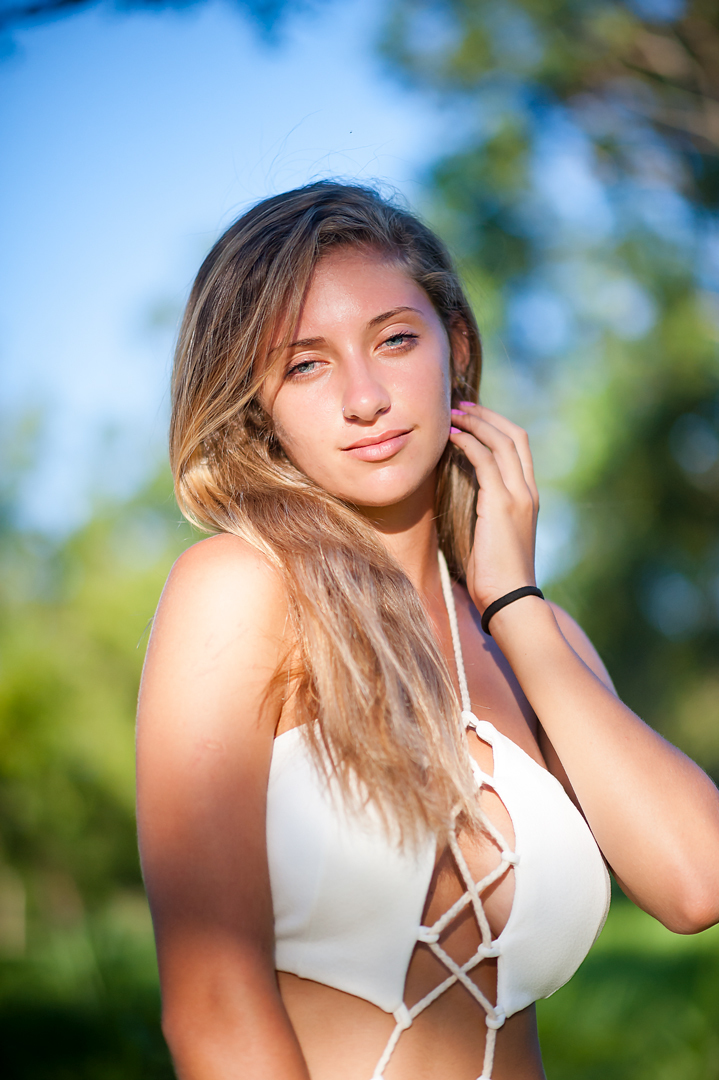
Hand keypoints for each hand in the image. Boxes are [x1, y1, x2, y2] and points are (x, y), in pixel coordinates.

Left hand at [449, 403, 538, 614]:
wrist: (509, 599)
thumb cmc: (496, 577)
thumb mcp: (493, 537)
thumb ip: (487, 513)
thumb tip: (467, 503)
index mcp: (529, 497)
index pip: (520, 448)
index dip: (497, 426)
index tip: (473, 418)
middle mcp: (528, 491)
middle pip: (515, 436)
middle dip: (488, 416)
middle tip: (460, 406)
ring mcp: (518, 496)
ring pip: (501, 442)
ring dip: (475, 423)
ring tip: (451, 415)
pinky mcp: (502, 503)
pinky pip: (485, 460)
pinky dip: (468, 443)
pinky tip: (451, 438)